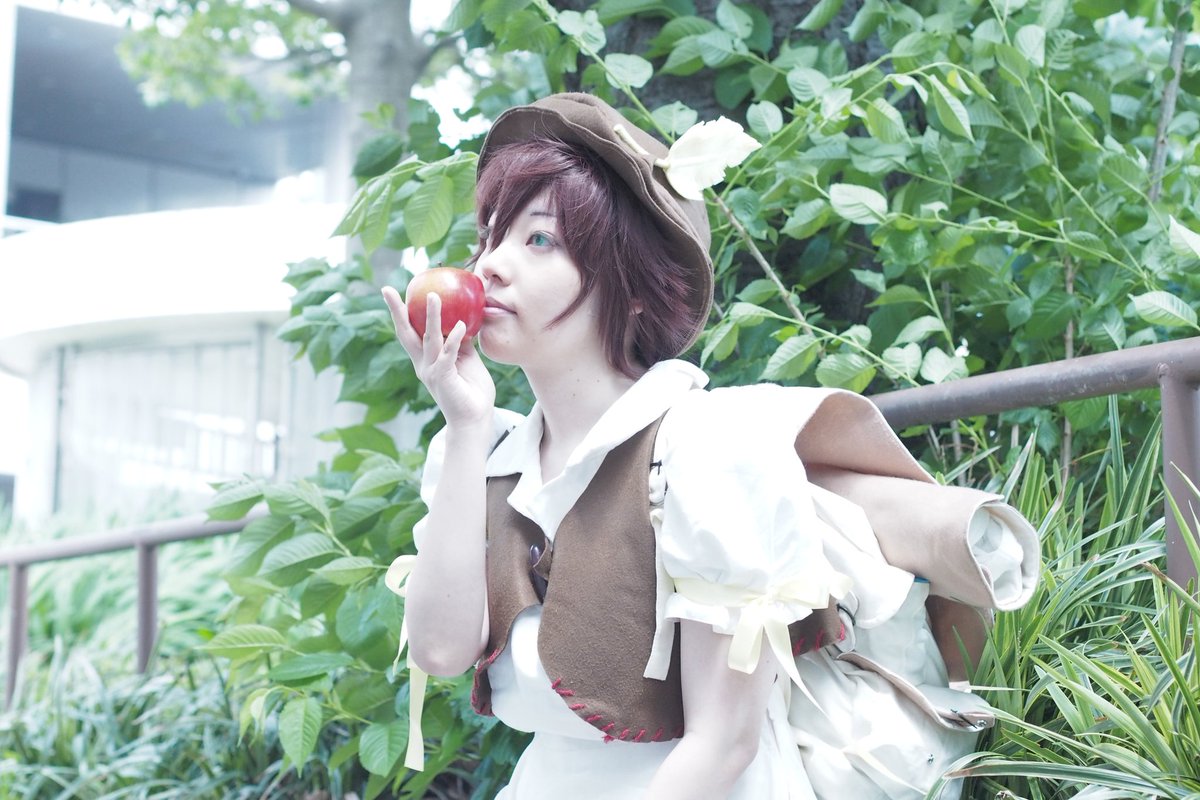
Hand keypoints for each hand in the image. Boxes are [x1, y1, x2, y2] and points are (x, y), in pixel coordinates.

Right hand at [383, 286, 495, 427]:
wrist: (475, 418)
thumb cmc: (471, 389)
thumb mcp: (465, 359)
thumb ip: (460, 342)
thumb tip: (464, 319)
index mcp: (425, 359)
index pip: (409, 332)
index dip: (401, 312)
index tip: (393, 291)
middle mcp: (423, 364)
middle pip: (406, 333)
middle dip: (397, 311)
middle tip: (387, 290)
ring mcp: (431, 372)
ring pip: (429, 339)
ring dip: (432, 317)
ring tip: (433, 296)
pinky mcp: (443, 379)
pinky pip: (448, 355)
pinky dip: (454, 340)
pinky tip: (461, 325)